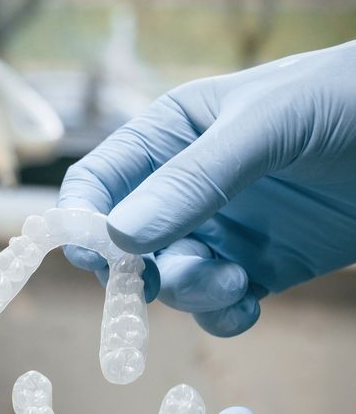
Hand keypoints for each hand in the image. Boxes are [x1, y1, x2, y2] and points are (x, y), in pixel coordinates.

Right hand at [59, 41, 355, 335]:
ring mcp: (221, 229)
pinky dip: (221, 315)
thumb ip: (194, 179)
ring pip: (169, 282)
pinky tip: (245, 303)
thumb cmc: (348, 98)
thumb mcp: (267, 126)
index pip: (99, 182)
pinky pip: (215, 306)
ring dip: (188, 293)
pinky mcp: (258, 267)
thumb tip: (121, 236)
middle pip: (124, 244)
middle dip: (136, 271)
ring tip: (229, 281)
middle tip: (153, 286)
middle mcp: (185, 187)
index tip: (96, 255)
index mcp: (171, 136)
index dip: (84, 221)